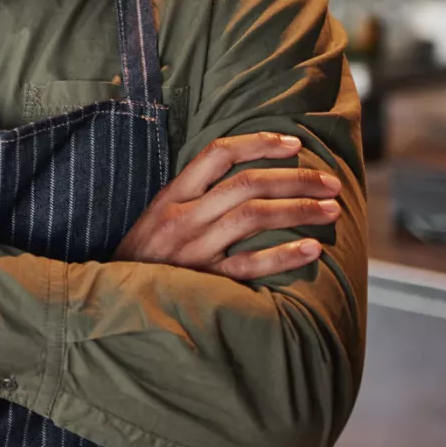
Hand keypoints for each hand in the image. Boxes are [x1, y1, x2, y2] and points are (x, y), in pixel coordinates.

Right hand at [113, 132, 341, 279]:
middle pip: (247, 184)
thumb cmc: (144, 259)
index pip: (218, 154)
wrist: (114, 303)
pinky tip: (312, 249)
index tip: (293, 143)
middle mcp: (183, 217)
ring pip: (253, 217)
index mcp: (172, 196)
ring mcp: (193, 250)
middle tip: (329, 182)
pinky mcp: (203, 282)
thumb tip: (247, 177)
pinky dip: (284, 256)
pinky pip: (249, 265)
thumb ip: (194, 197)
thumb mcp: (158, 217)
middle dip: (295, 179)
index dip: (259, 143)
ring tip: (330, 210)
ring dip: (298, 210)